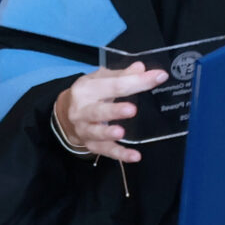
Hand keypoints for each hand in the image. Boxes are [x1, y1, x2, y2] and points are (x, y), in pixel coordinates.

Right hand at [51, 62, 167, 163]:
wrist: (65, 114)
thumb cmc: (89, 93)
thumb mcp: (101, 79)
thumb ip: (122, 75)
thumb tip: (141, 68)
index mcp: (87, 89)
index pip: (114, 84)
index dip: (137, 81)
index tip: (159, 77)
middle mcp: (82, 110)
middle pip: (99, 110)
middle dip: (114, 110)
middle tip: (132, 110)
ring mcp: (84, 129)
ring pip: (96, 132)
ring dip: (108, 133)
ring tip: (121, 132)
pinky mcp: (90, 144)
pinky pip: (104, 151)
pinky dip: (119, 154)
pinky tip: (134, 156)